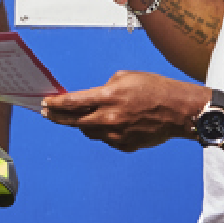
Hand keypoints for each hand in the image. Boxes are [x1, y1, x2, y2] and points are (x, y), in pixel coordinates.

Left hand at [41, 71, 204, 151]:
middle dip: (58, 117)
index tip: (45, 103)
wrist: (179, 111)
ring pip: (89, 131)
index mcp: (108, 97)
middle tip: (48, 114)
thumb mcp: (126, 77)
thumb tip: (91, 98)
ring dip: (82, 124)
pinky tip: (109, 123)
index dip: (55, 104)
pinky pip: (106, 138)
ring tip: (80, 117)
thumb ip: (104, 88)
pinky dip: (103, 130)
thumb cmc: (155, 89)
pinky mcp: (124, 145)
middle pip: (74, 121)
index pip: (72, 102)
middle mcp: (109, 118)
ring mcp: (116, 134)